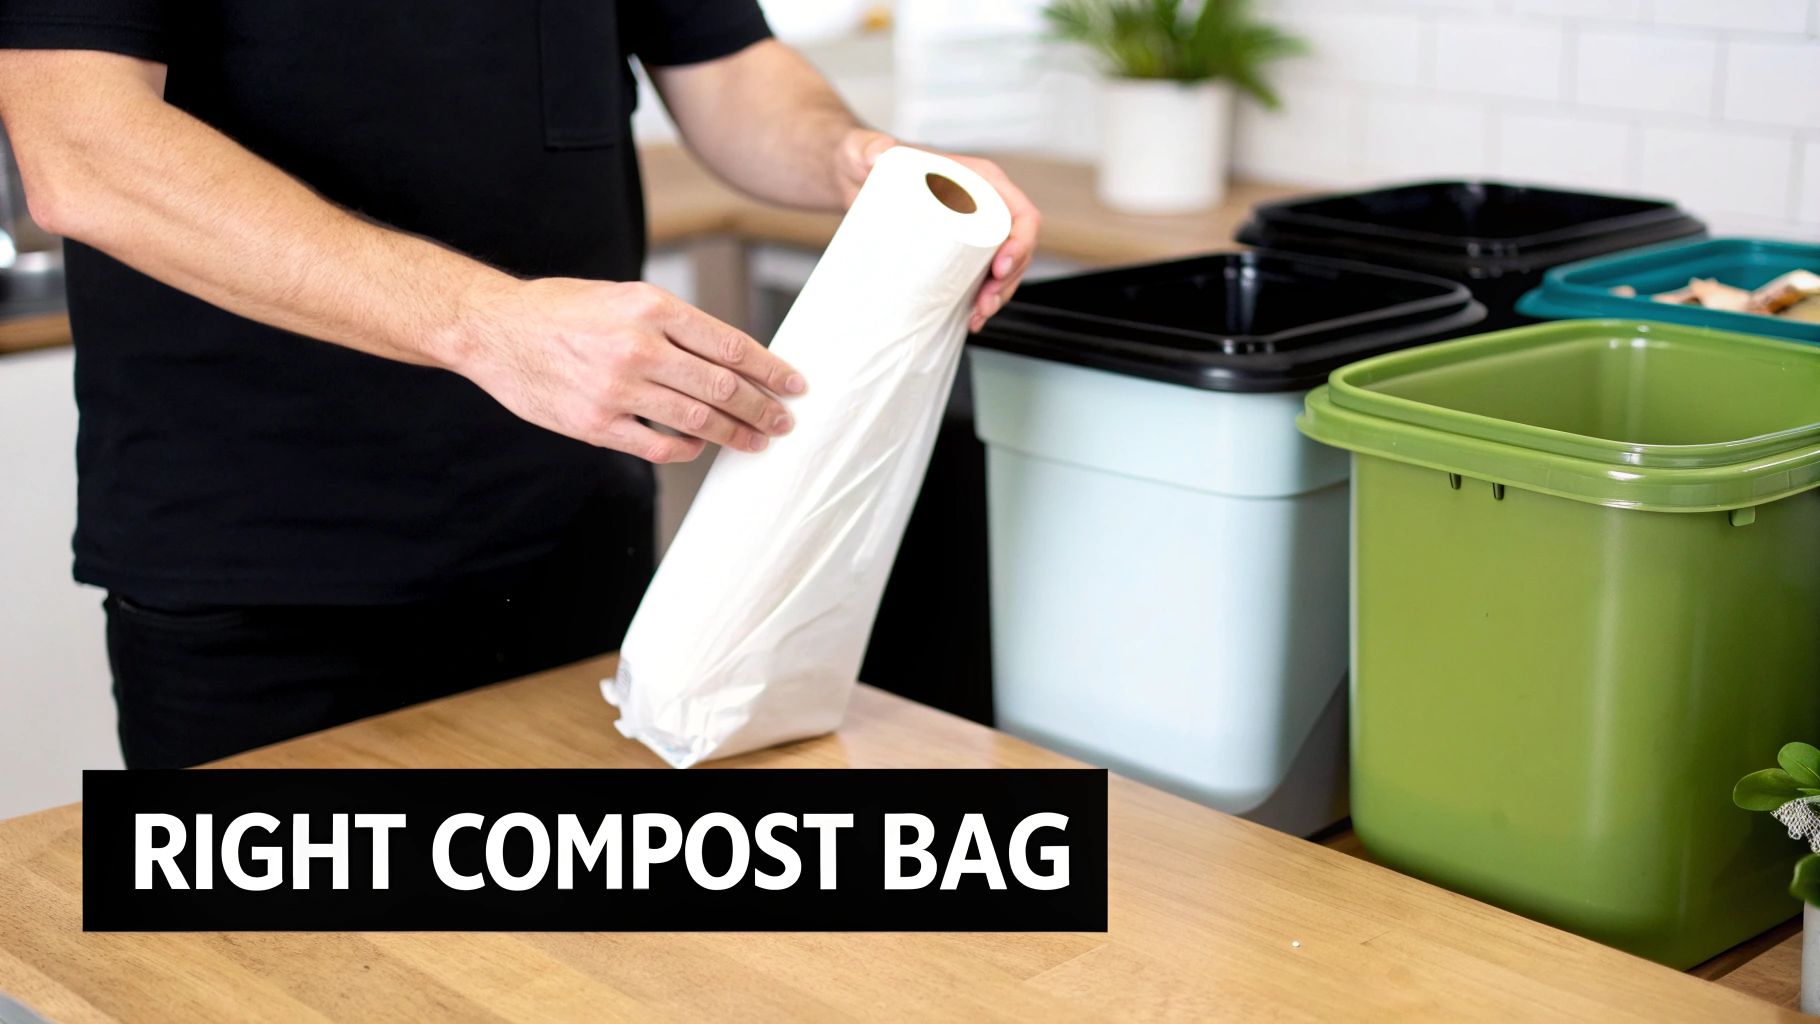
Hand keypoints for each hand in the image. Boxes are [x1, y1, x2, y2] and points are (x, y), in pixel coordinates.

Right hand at [448, 277, 805, 463]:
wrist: (495, 329)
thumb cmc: (563, 309)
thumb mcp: (623, 296)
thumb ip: (674, 324)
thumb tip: (730, 358)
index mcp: (651, 307)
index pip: (730, 344)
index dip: (770, 369)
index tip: (794, 384)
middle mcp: (639, 347)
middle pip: (722, 387)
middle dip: (763, 407)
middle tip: (785, 420)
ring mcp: (618, 389)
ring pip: (698, 420)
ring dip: (736, 434)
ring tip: (758, 439)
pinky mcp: (597, 424)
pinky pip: (659, 446)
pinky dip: (688, 450)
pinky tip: (700, 447)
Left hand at [835, 129, 1041, 333]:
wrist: (852, 179)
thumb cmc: (867, 158)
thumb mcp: (867, 151)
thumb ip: (871, 148)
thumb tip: (878, 156)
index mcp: (979, 178)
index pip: (1020, 212)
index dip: (1020, 243)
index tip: (999, 268)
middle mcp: (983, 202)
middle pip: (1018, 248)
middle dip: (1008, 282)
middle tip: (984, 304)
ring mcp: (974, 228)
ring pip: (1004, 267)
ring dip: (998, 296)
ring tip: (977, 316)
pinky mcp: (958, 248)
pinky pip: (982, 275)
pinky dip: (982, 299)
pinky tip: (970, 317)